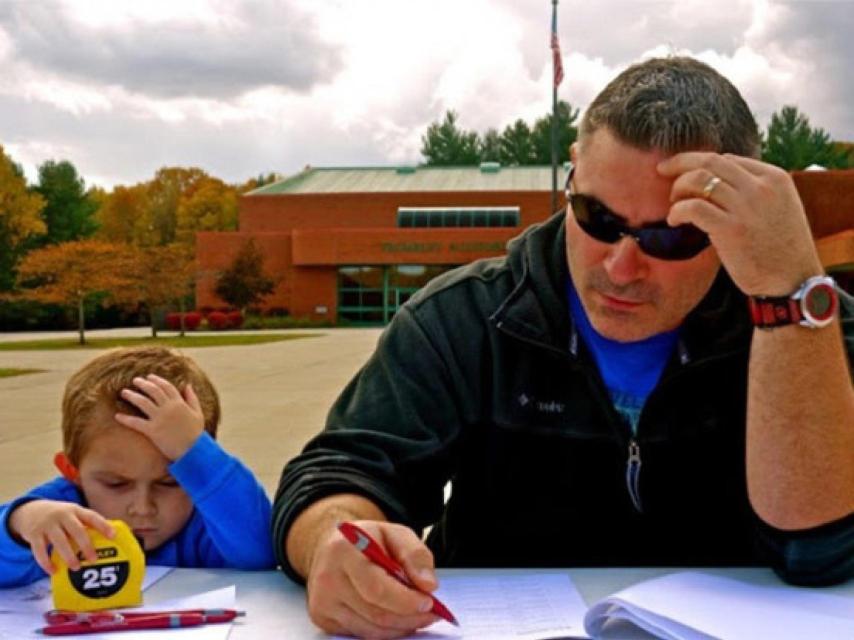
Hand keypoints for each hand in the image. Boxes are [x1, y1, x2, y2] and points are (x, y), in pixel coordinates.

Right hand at [8, 500, 114, 574]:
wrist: (31, 510)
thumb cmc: (60, 517)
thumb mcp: (73, 514)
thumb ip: (86, 524)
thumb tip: (111, 538)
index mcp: (76, 510)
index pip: (92, 516)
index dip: (103, 526)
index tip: (113, 536)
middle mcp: (62, 516)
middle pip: (77, 530)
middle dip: (86, 545)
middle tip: (93, 559)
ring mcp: (47, 524)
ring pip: (59, 541)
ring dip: (69, 556)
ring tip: (76, 567)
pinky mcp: (34, 535)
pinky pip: (40, 550)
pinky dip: (46, 562)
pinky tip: (53, 571)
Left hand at [115, 374, 203, 460]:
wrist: (193, 451)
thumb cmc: (196, 433)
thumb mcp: (198, 413)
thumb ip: (192, 398)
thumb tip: (188, 385)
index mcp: (179, 403)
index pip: (166, 386)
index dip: (157, 380)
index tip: (149, 377)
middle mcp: (168, 408)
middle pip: (153, 391)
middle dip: (143, 384)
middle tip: (135, 380)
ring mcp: (160, 418)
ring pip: (143, 402)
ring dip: (132, 396)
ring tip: (124, 392)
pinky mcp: (153, 431)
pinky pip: (136, 423)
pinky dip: (126, 419)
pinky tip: (117, 416)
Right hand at [306, 520, 439, 638]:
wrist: (333, 547)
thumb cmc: (368, 540)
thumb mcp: (395, 533)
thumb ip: (415, 555)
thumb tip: (428, 586)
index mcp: (344, 550)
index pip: (376, 588)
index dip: (405, 600)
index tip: (429, 602)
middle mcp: (328, 578)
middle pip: (375, 613)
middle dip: (409, 617)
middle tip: (432, 613)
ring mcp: (322, 602)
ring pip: (370, 630)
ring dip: (401, 627)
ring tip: (419, 616)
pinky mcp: (322, 618)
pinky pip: (362, 634)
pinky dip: (386, 631)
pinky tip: (399, 619)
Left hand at [658, 153, 823, 295]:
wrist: (793, 280)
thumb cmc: (781, 248)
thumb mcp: (778, 207)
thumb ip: (754, 191)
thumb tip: (718, 181)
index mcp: (775, 178)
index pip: (727, 159)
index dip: (699, 163)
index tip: (683, 172)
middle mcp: (761, 187)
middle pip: (710, 161)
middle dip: (680, 163)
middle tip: (662, 171)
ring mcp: (746, 207)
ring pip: (698, 179)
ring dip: (678, 188)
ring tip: (674, 204)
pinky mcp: (730, 229)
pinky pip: (693, 207)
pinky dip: (677, 211)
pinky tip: (674, 221)